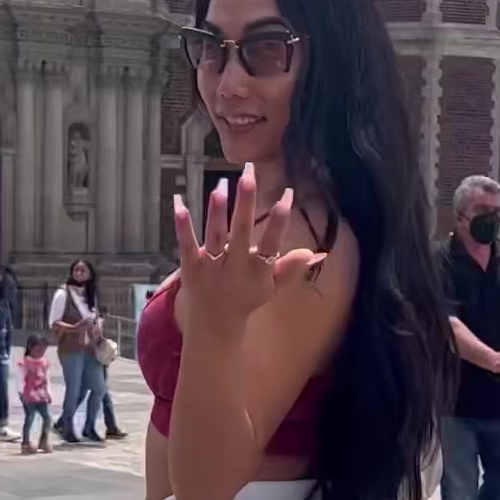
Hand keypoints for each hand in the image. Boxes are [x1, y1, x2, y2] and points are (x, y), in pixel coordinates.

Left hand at [174, 164, 325, 335]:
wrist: (215, 325)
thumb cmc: (247, 300)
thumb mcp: (272, 287)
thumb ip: (292, 267)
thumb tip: (320, 253)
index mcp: (258, 270)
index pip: (272, 242)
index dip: (280, 220)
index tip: (287, 194)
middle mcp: (235, 267)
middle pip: (241, 231)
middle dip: (246, 202)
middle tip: (249, 173)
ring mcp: (211, 266)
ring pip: (215, 235)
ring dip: (217, 210)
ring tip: (221, 184)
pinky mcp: (191, 267)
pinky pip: (186, 244)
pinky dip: (182, 225)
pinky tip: (179, 203)